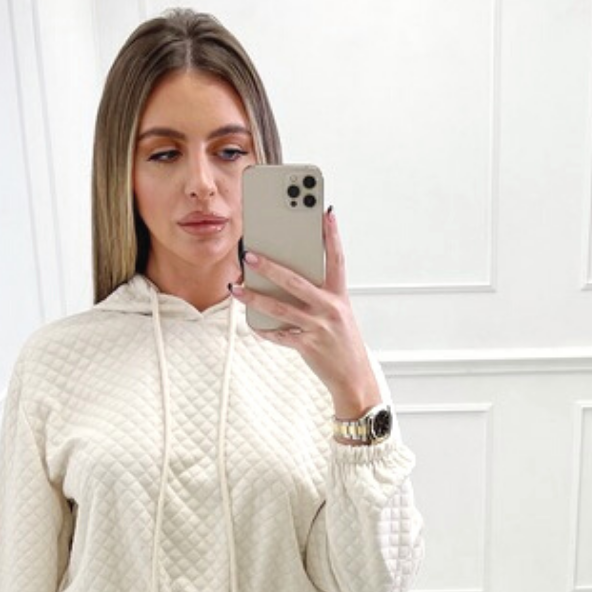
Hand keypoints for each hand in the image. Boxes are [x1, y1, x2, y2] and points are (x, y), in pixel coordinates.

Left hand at [230, 209, 381, 417]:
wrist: (353, 378)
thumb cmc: (341, 343)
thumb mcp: (337, 314)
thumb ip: (318, 295)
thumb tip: (284, 281)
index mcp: (339, 296)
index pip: (337, 259)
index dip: (332, 235)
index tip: (325, 212)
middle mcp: (331, 308)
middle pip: (296, 281)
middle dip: (270, 267)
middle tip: (250, 253)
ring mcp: (319, 327)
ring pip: (280, 308)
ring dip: (255, 298)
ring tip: (237, 288)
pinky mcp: (308, 346)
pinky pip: (280, 335)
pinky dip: (265, 330)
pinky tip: (251, 323)